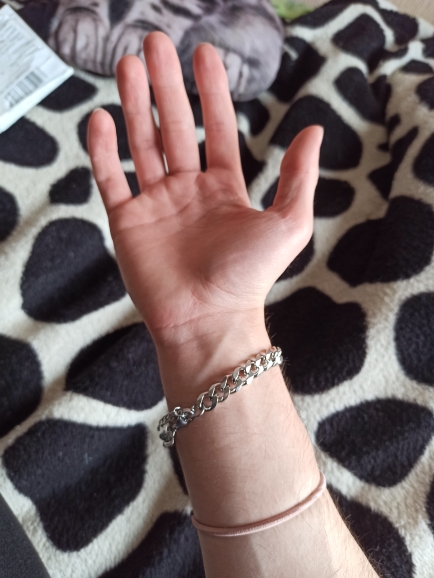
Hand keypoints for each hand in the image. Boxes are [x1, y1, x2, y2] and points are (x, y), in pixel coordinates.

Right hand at [87, 32, 322, 346]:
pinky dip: (103, 150)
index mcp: (223, 189)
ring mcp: (155, 206)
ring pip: (140, 144)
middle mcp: (188, 192)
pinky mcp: (127, 223)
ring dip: (134, 104)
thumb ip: (299, 175)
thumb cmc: (249, 277)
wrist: (207, 320)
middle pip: (173, 127)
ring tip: (128, 64)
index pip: (215, 128)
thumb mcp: (288, 222)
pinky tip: (101, 118)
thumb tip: (315, 128)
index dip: (211, 92)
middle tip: (155, 44)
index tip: (204, 55)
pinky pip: (111, 179)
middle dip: (165, 86)